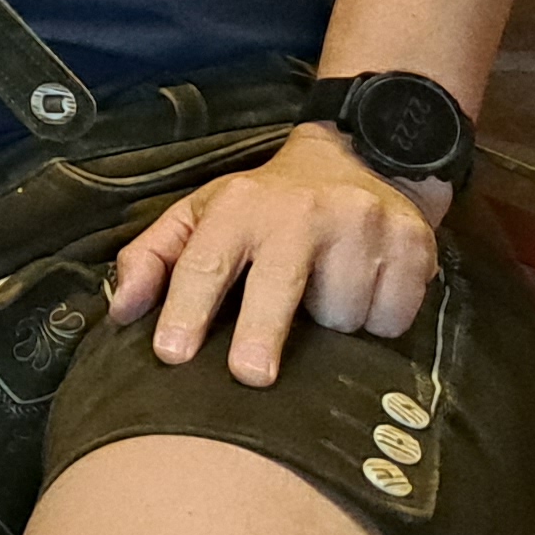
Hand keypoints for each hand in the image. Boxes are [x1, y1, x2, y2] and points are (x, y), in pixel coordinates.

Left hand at [106, 127, 441, 387]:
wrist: (362, 158)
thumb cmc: (266, 205)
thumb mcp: (202, 214)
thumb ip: (155, 258)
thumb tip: (120, 311)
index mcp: (239, 207)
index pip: (205, 262)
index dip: (185, 310)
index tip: (172, 353)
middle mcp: (301, 212)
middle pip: (277, 284)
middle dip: (260, 331)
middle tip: (250, 376)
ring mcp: (362, 225)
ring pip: (342, 314)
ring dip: (331, 324)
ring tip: (324, 294)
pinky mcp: (413, 244)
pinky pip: (392, 317)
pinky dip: (378, 321)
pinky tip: (366, 292)